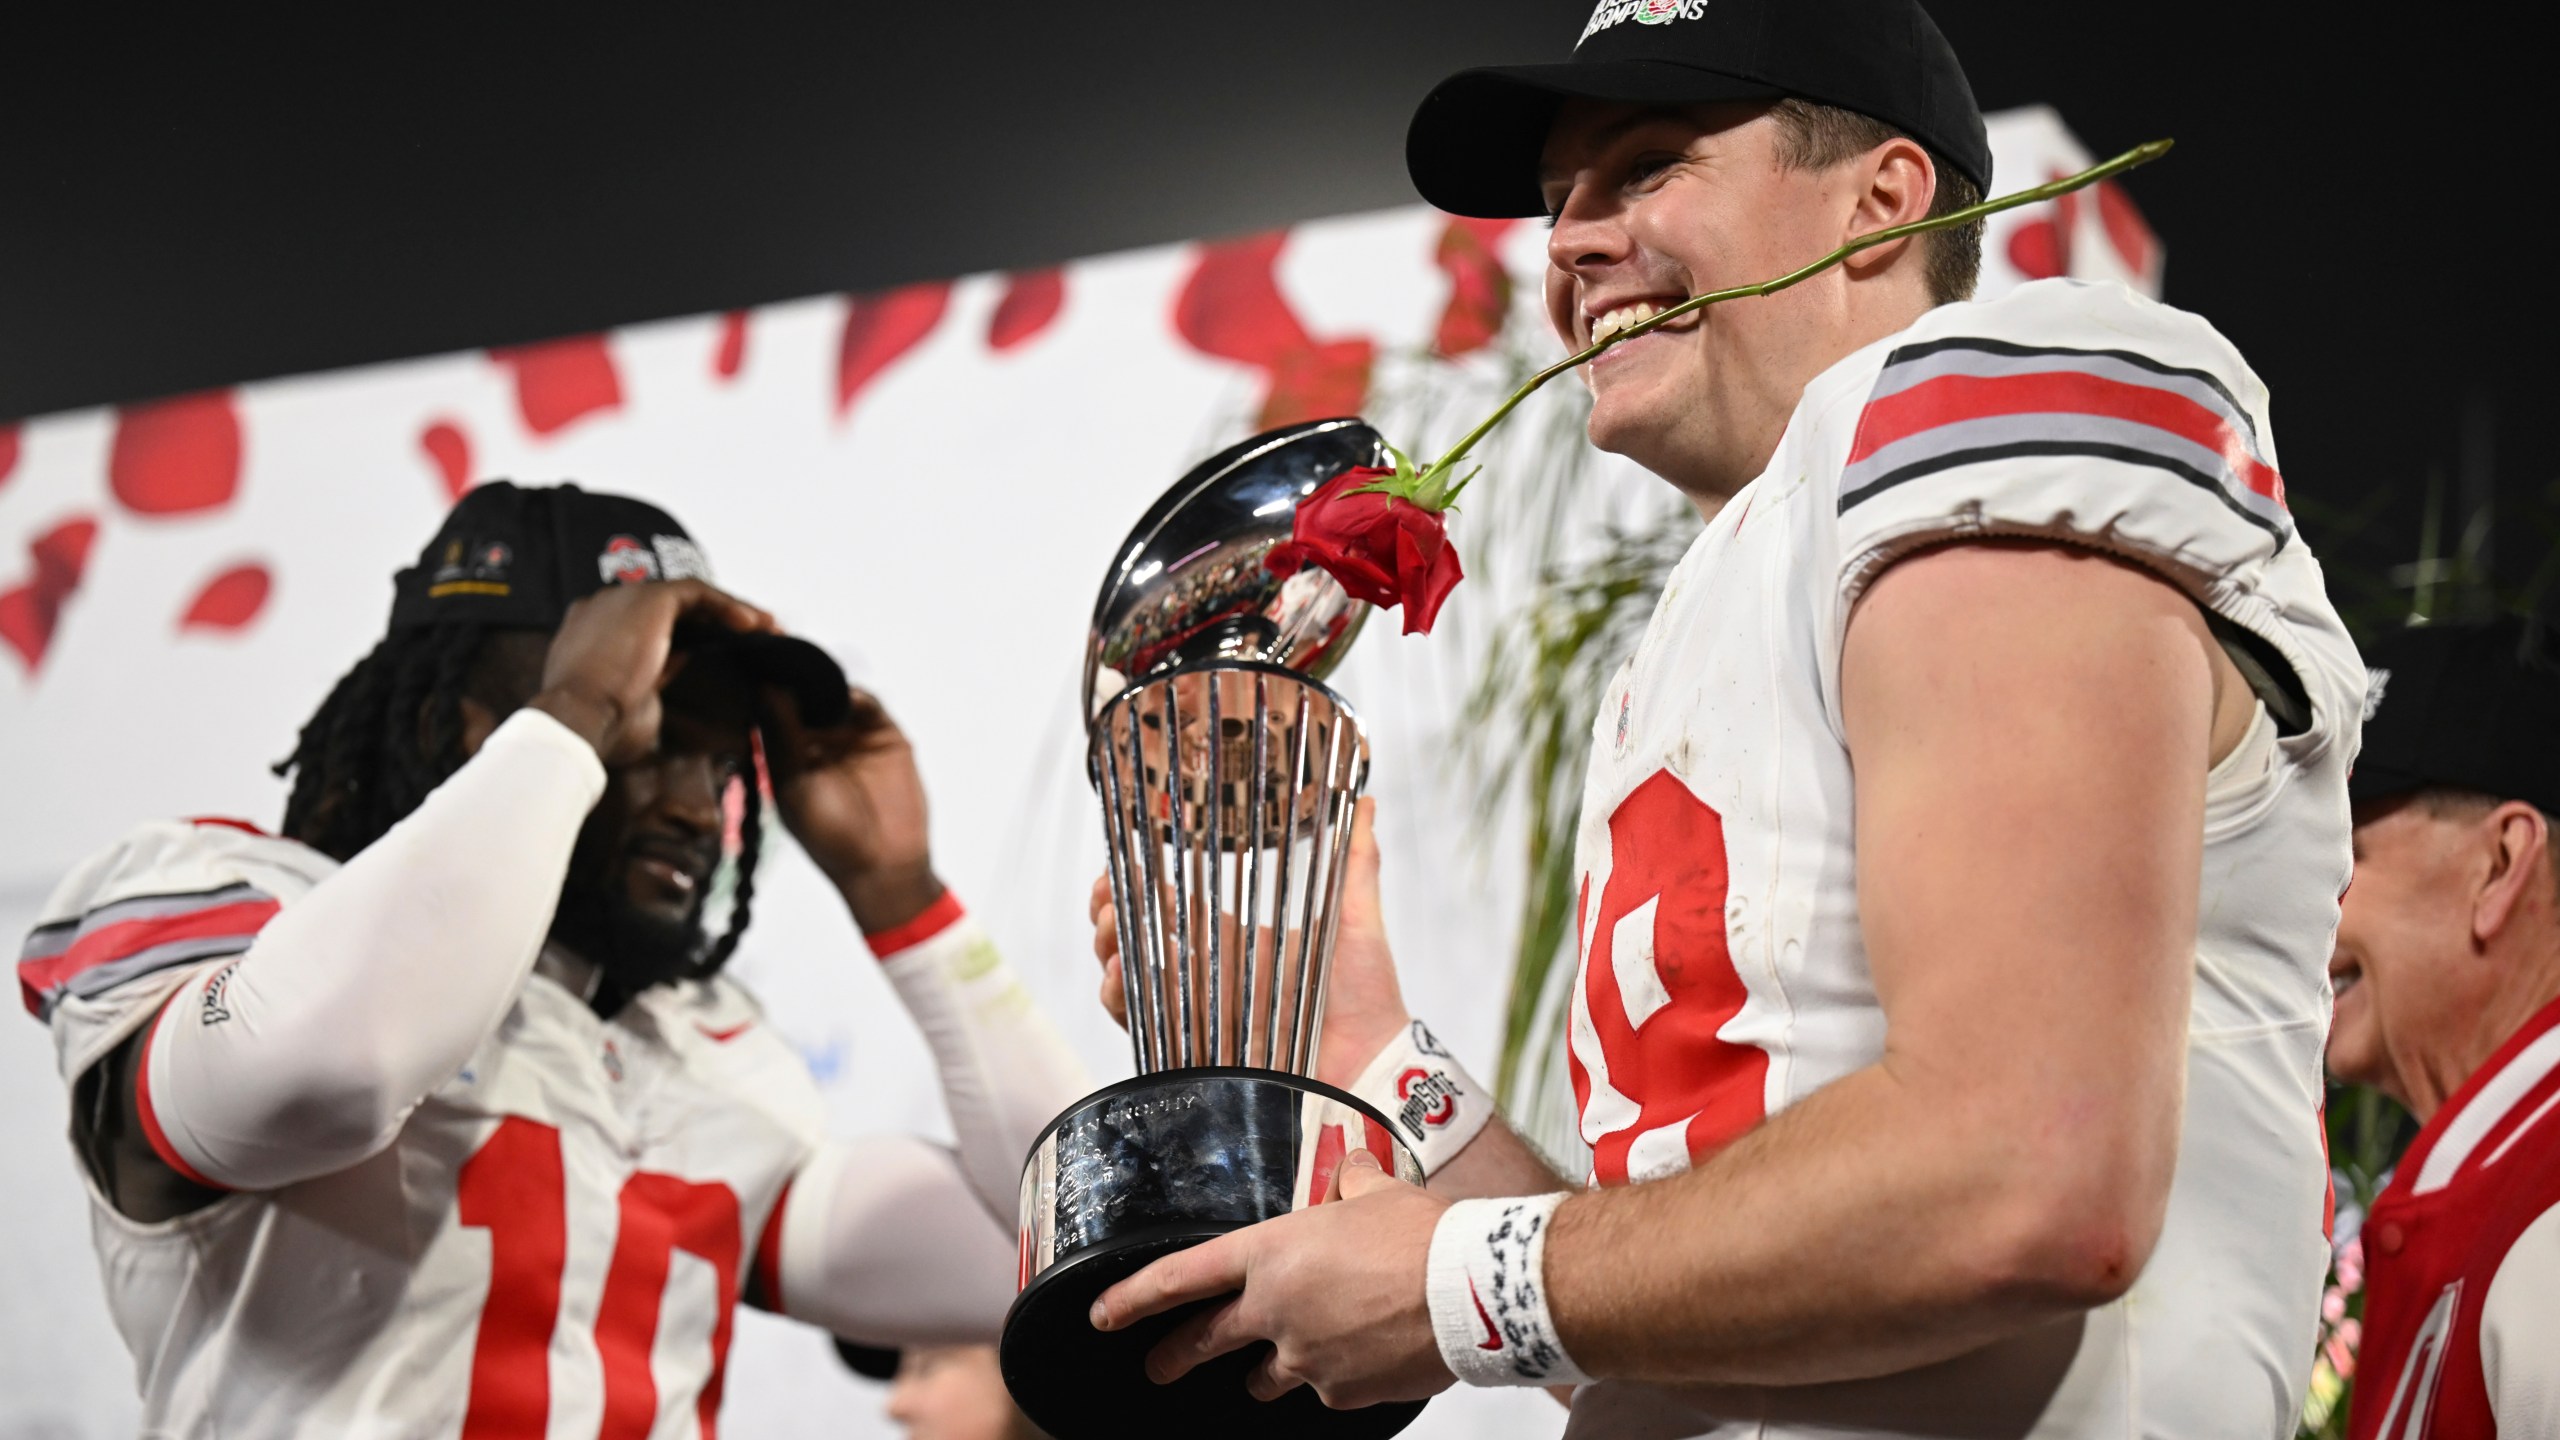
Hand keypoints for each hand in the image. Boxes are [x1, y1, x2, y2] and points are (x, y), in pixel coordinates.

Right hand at [532, 580, 775, 764]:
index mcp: (593, 633)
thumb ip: (650, 683)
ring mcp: (623, 599)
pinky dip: (727, 606)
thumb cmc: (597, 728)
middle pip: (672, 607)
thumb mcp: (631, 705)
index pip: (649, 625)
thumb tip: (671, 678)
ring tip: (766, 629)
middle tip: (755, 638)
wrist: (577, 722)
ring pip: (688, 595)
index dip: (689, 635)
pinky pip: (697, 593)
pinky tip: (753, 625)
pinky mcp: (648, 599)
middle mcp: (605, 608)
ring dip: (731, 611)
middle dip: (717, 620)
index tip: (720, 652)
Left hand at [763, 686, 942, 932]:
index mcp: (787, 754)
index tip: (753, 663)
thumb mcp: (794, 785)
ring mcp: (852, 736)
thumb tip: (765, 688)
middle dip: (795, 677)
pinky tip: (846, 694)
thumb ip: (783, 737)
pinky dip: (857, 695)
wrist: (882, 866)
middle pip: (804, 695)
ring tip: (813, 670)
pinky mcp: (885, 736)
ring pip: (836, 694)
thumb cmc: (828, 835)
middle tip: (783, 653)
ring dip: (825, 682)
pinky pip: (870, 705)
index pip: (772, 710)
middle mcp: (818, 740)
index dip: (765, 689)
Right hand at [1087, 798, 1411, 1084]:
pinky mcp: (1198, 1053)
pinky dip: (1122, 1001)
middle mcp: (1214, 978)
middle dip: (1110, 915)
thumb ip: (1356, 864)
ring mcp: (1202, 1015)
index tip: (1120, 863)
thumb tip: (1367, 801)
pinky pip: (1144, 1027)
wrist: (1373, 1065)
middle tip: (1104, 895)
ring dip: (1109, 952)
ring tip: (1107, 931)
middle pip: (1140, 942)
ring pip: (1132, 982)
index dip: (1141, 886)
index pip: (1175, 909)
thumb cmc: (1369, 997)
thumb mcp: (1358, 921)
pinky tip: (1120, 976)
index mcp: (1241, 944)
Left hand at [1091, 1150, 1453, 1408]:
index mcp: (1270, 1253)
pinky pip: (1326, 1389)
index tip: (1105, 1313)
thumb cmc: (1422, 1235)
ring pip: (1267, 1375)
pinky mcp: (1341, 1393)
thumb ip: (1350, 1181)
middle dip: (1173, 1355)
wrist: (1470, 1291)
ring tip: (1272, 1371)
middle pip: (1204, 1341)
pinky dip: (1335, 1377)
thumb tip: (1352, 1167)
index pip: (1180, 1278)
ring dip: (1266, 1371)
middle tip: (1157, 1365)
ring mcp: (1306, 1359)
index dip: (1134, 1297)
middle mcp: (1276, 1310)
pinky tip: (1361, 1359)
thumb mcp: (1375, 1191)